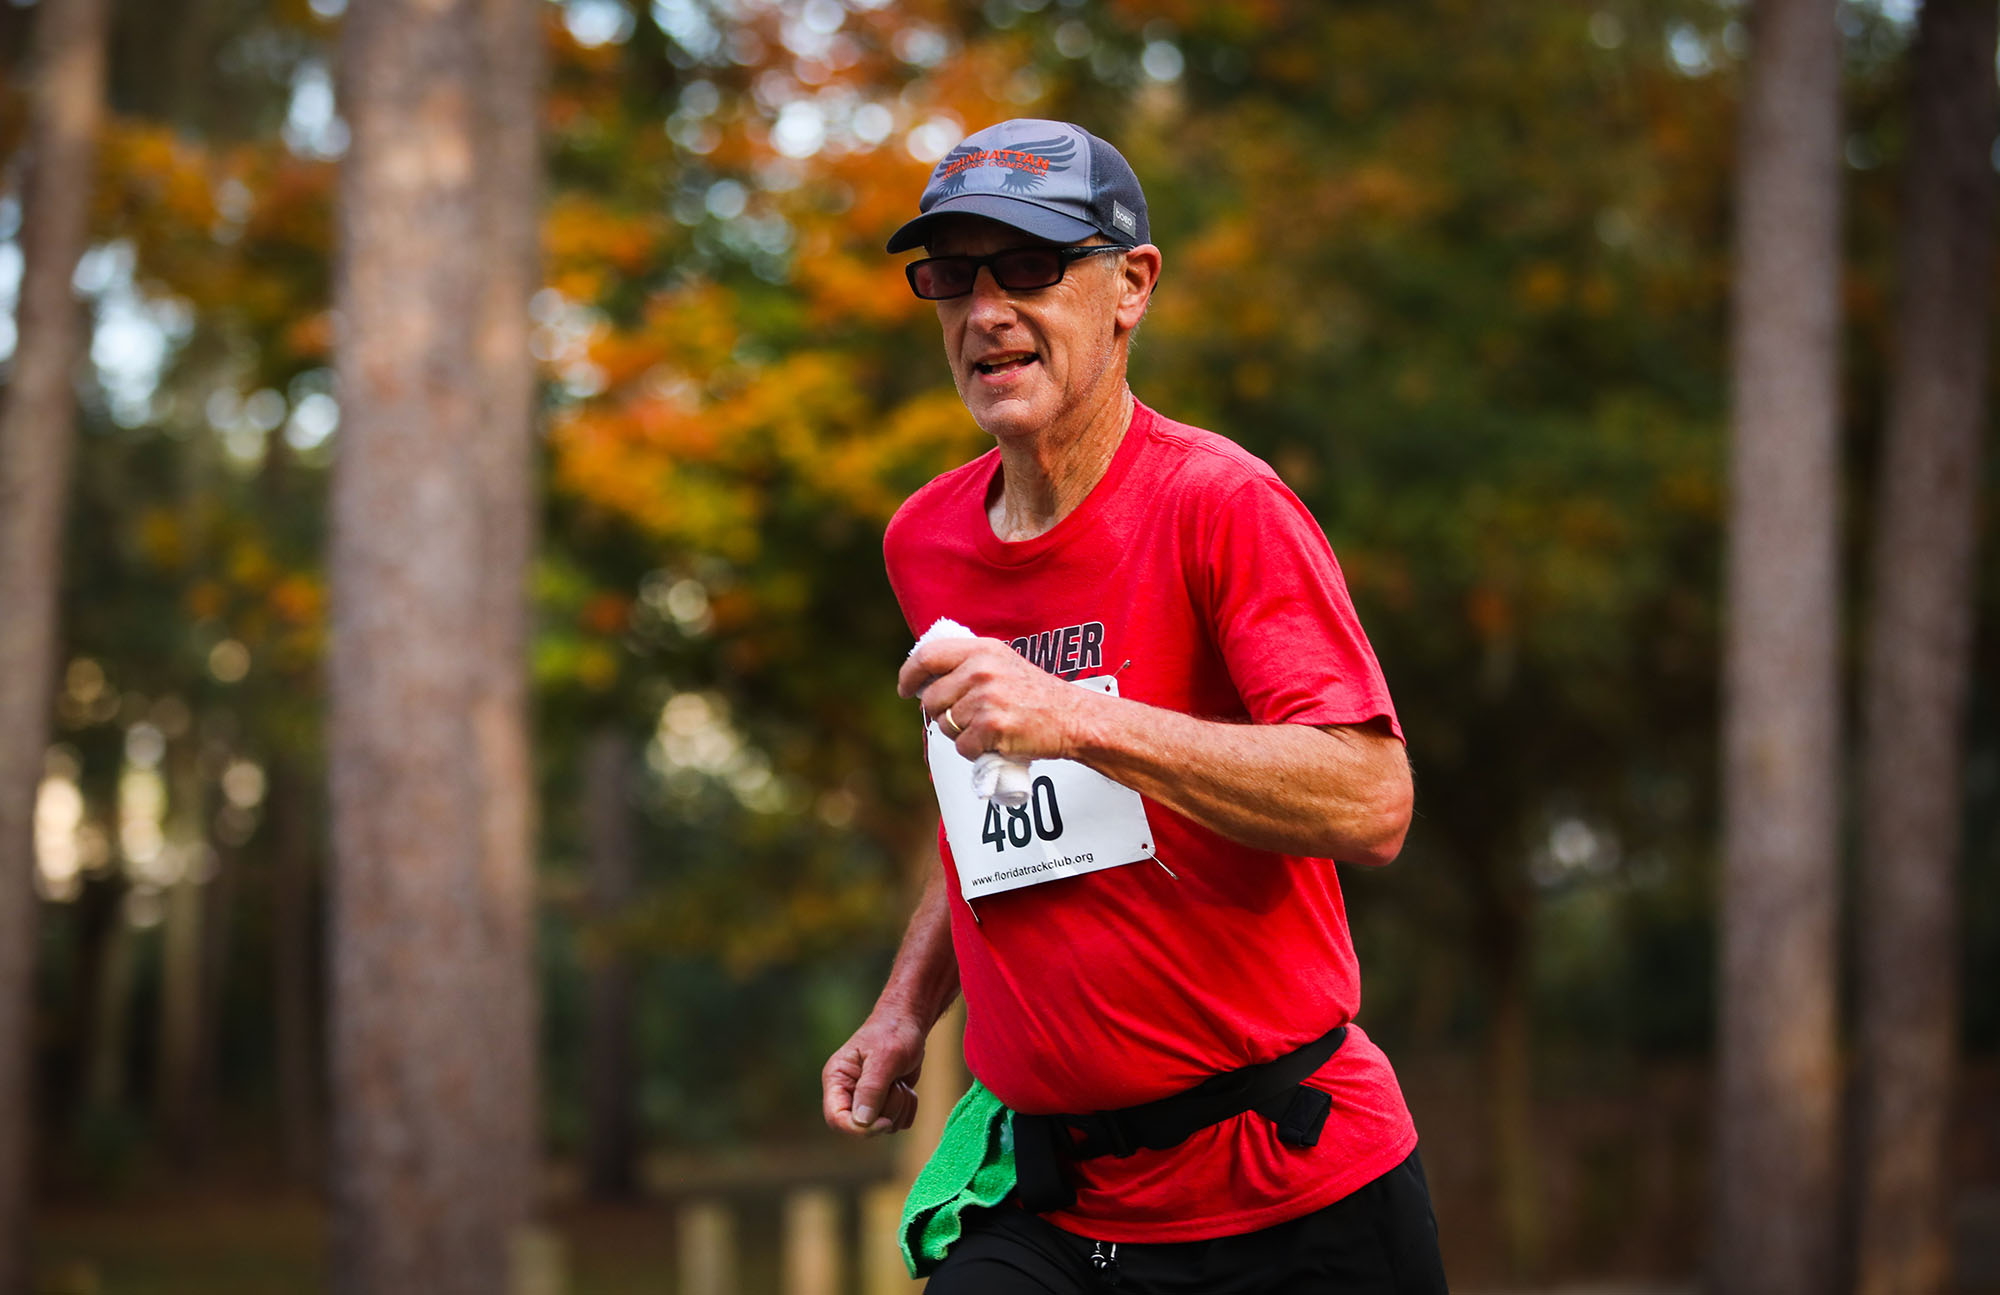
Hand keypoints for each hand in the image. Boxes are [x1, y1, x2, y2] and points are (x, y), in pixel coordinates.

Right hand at [821, 1011, 925, 1136]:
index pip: (836, 1119)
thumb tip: (861, 1122)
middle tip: (896, 1085)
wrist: (909, 1023)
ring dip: (899, 1107)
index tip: (884, 1122)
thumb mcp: (884, 1057)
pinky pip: (898, 1123)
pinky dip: (908, 1108)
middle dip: (886, 1111)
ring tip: (899, 1080)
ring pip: (883, 1127)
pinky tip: (906, 1086)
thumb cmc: (893, 1032)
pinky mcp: (885, 1104)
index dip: (858, 1128)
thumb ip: (872, 1089)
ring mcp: (867, 1101)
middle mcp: (848, 1093)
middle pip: (862, 1127)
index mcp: (837, 1079)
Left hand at [898, 636, 1089, 762]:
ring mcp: (986, 698)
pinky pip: (962, 746)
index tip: (906, 689)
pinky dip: (974, 751)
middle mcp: (981, 670)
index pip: (927, 656)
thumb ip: (969, 664)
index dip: (909, 674)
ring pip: (945, 725)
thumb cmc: (1036, 695)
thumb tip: (925, 679)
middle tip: (964, 719)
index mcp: (982, 650)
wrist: (1073, 717)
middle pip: (931, 699)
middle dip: (939, 714)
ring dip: (960, 734)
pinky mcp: (992, 726)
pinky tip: (995, 742)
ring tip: (987, 728)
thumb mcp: (1003, 663)